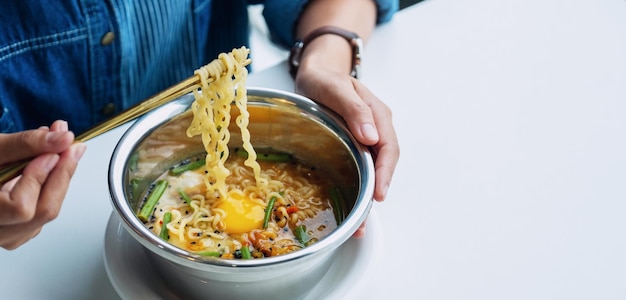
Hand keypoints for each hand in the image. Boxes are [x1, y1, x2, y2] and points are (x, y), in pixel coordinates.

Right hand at [0, 120, 85, 248]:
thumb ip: (25, 144)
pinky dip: (51, 188)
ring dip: (58, 180)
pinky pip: (44, 212)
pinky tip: (49, 166)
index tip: (52, 152)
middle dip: (61, 176)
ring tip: (60, 149)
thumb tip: (62, 139)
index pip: (20, 208)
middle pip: (41, 212)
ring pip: (46, 213)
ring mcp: (8, 236)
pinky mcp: (19, 231)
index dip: (38, 179)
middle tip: (71, 146)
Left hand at [295, 68, 399, 236]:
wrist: (317, 73)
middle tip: (365, 218)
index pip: (388, 147)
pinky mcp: (355, 145)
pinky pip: (361, 167)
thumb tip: (372, 136)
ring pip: (373, 169)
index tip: (379, 193)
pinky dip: (358, 187)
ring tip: (358, 222)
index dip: (385, 172)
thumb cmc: (325, 78)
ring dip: (368, 195)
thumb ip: (354, 109)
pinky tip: (351, 204)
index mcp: (376, 114)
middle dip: (377, 191)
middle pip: (384, 163)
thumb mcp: (335, 88)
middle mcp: (376, 128)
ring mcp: (366, 138)